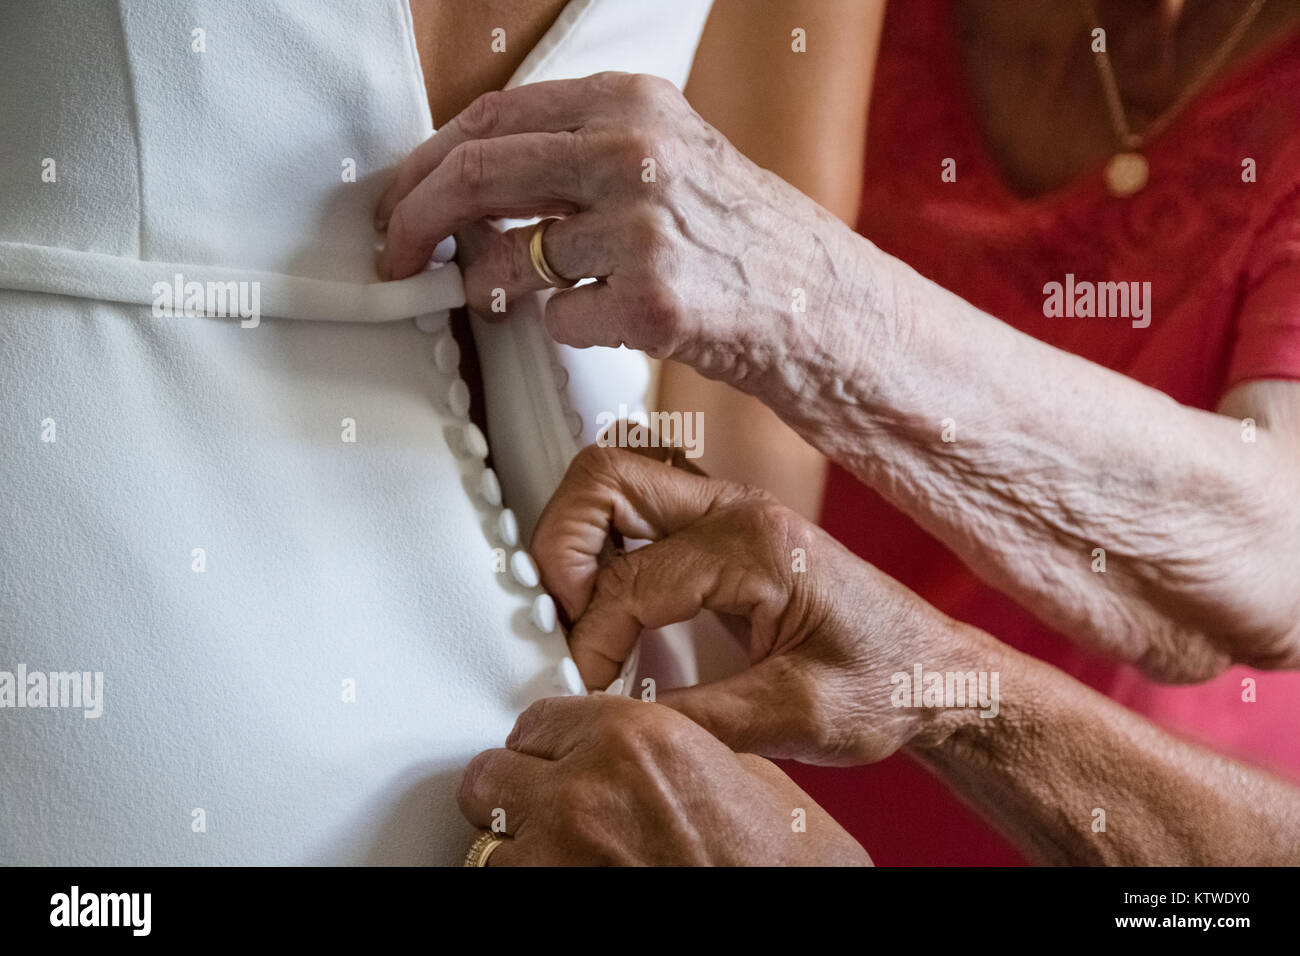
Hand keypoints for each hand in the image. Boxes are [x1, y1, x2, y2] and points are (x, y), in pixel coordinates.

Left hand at [374, 72, 862, 387]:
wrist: (814, 301)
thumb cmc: (733, 232)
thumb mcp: (665, 154)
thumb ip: (573, 151)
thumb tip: (463, 176)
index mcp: (632, 102)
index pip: (493, 116)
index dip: (427, 161)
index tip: (398, 198)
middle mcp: (635, 155)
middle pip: (477, 176)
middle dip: (414, 220)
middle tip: (393, 256)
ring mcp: (642, 231)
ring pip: (508, 262)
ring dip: (497, 288)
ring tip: (528, 295)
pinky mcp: (649, 304)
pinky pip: (556, 320)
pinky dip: (566, 326)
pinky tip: (611, 318)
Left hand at [458, 693, 869, 864]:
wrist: (788, 904)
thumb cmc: (776, 854)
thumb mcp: (724, 763)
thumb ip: (654, 745)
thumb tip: (616, 751)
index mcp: (629, 735)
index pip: (535, 719)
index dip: (547, 742)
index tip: (553, 754)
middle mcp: (585, 790)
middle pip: (489, 776)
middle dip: (513, 787)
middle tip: (539, 800)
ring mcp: (562, 856)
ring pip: (487, 840)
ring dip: (520, 843)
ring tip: (560, 850)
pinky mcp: (556, 902)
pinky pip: (507, 881)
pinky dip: (533, 876)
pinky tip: (569, 873)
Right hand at [530, 444, 1005, 765]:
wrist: (934, 674)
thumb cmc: (886, 684)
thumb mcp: (792, 719)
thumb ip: (694, 720)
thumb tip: (608, 719)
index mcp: (756, 546)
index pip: (627, 580)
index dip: (590, 642)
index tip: (588, 689)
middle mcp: (738, 509)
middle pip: (604, 478)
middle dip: (561, 550)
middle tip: (566, 622)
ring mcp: (730, 510)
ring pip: (616, 477)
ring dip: (580, 535)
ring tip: (583, 608)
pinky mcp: (726, 527)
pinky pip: (640, 505)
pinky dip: (606, 541)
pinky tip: (614, 598)